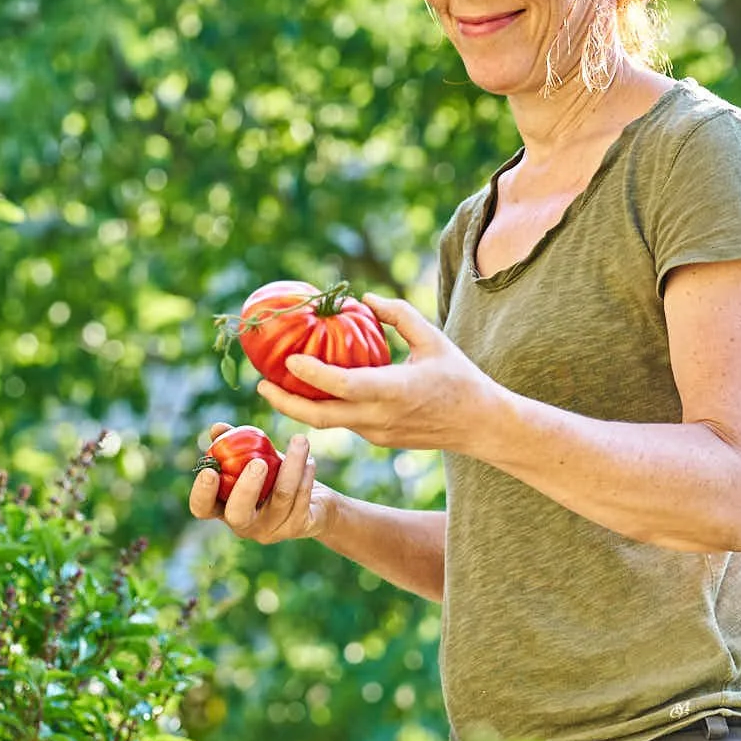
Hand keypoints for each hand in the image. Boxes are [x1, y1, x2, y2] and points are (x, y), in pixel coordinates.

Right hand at [187, 424, 329, 543]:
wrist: (316, 505)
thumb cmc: (276, 478)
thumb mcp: (257, 459)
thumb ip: (235, 444)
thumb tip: (218, 429)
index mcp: (226, 508)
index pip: (203, 508)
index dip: (202, 494)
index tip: (209, 471)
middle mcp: (245, 525)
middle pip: (238, 515)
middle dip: (246, 488)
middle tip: (258, 462)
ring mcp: (271, 530)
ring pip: (281, 498)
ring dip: (292, 465)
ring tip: (300, 440)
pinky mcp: (297, 528)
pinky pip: (301, 499)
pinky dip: (306, 475)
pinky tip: (310, 460)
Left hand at [257, 295, 498, 452]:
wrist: (480, 426)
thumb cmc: (460, 377)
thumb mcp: (434, 339)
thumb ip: (399, 315)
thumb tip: (365, 299)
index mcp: (394, 390)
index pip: (341, 386)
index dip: (311, 374)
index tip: (288, 358)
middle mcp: (379, 417)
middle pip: (319, 417)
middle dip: (285, 403)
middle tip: (260, 386)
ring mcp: (376, 434)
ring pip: (328, 424)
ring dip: (299, 407)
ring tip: (275, 386)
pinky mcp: (377, 440)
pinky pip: (343, 424)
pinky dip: (322, 409)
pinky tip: (310, 392)